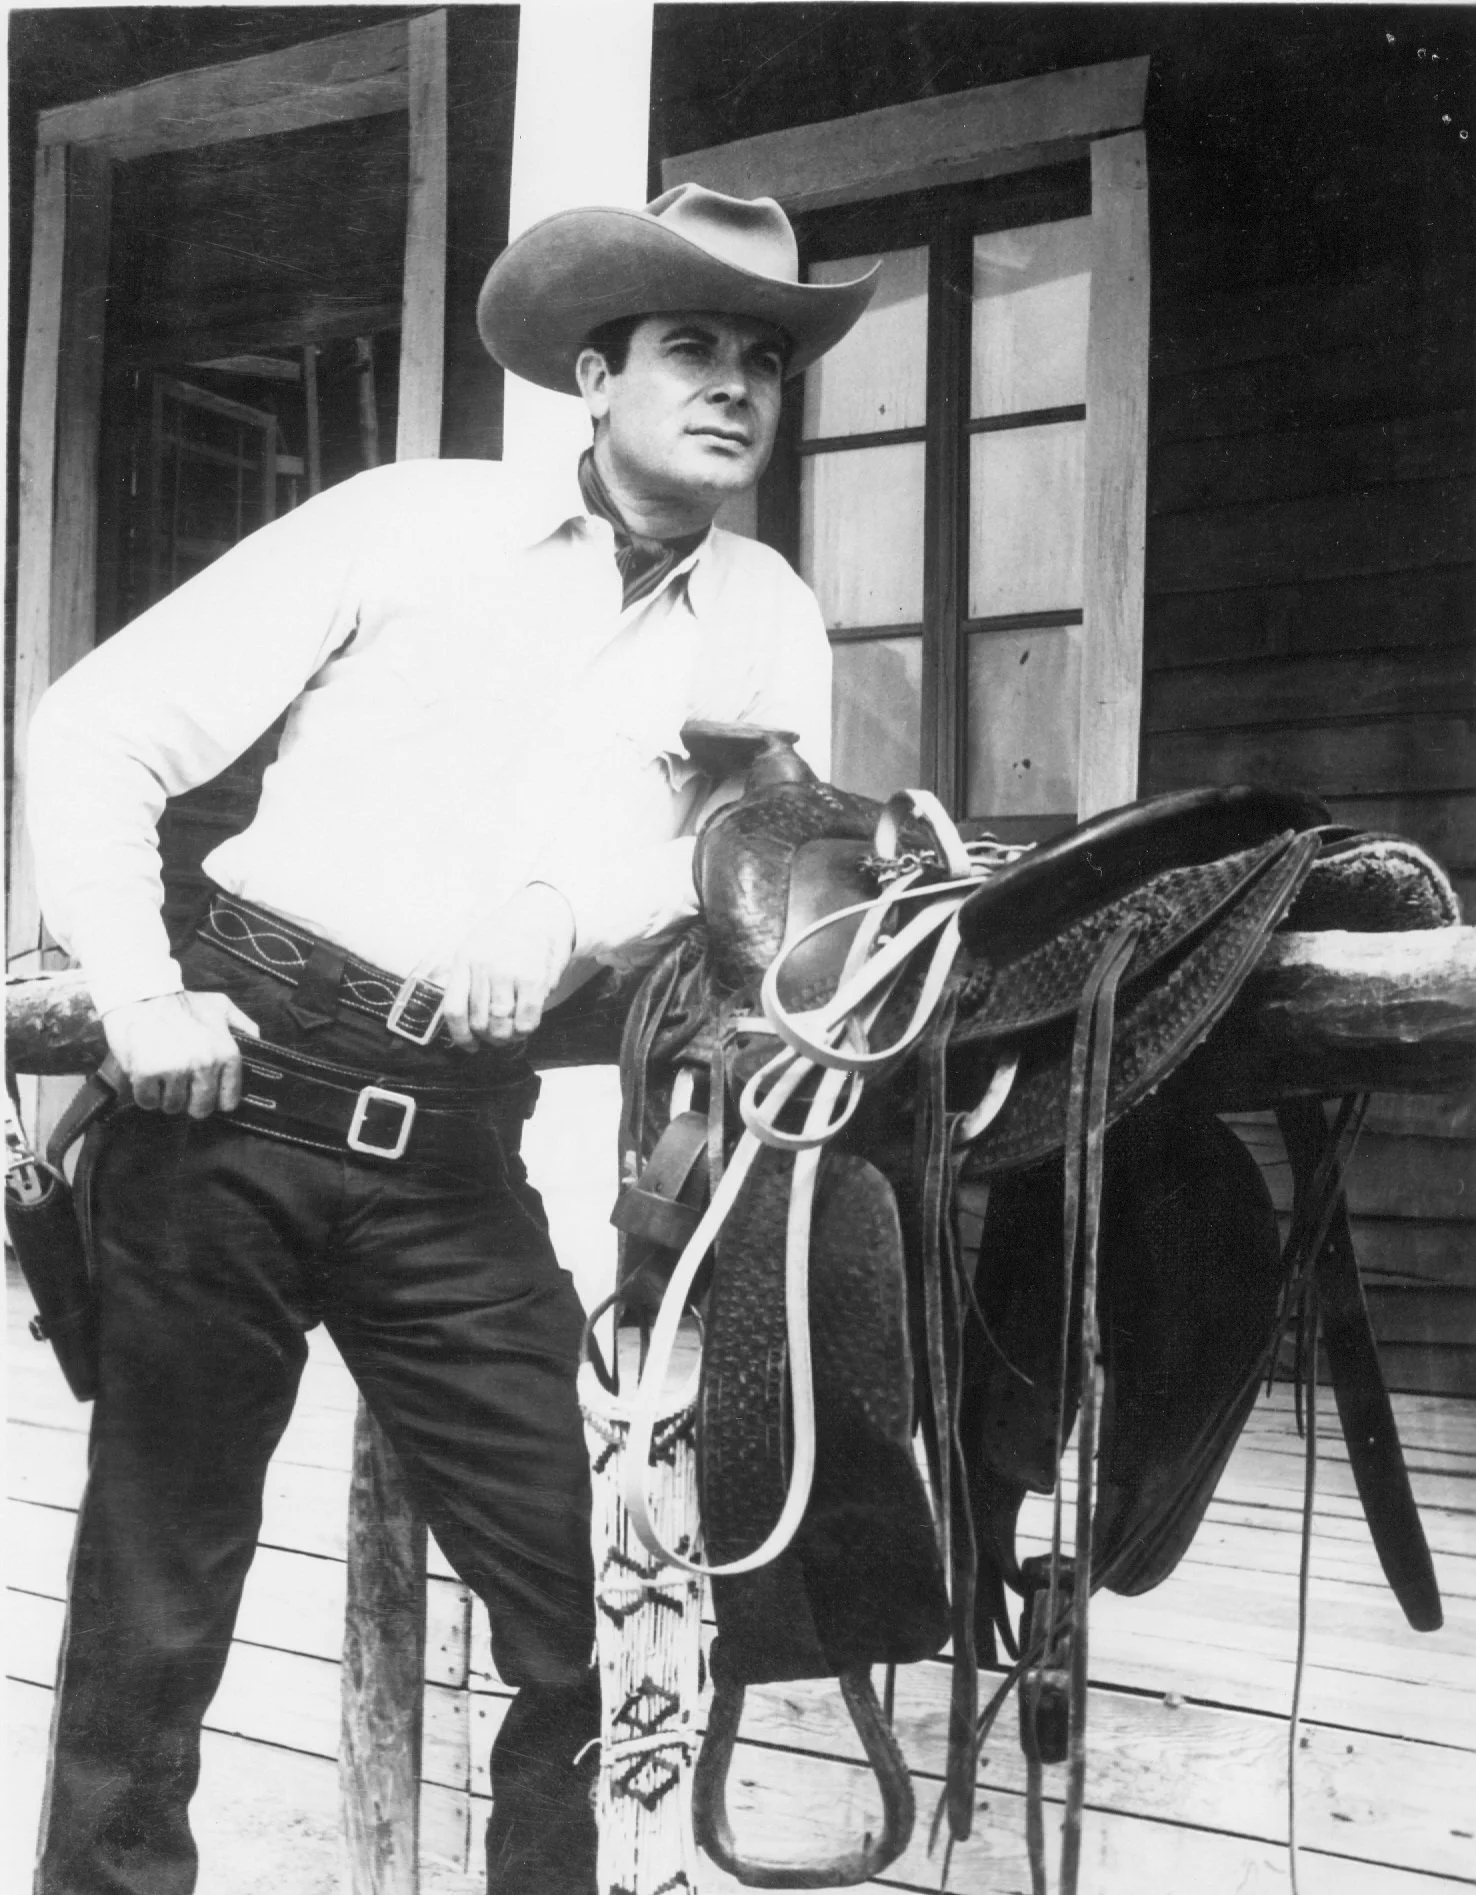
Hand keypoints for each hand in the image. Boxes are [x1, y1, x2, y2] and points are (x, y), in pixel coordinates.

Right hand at [102, 990, 259, 1117]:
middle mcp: (205, 1064)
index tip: (205, 1094)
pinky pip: (148, 1101)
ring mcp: (176, 1069)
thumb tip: (256, 1041)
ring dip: (165, 1097)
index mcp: (226, 1053)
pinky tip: (145, 1077)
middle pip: (200, 1109)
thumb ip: (241, 1025)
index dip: (215, 1100)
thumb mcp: (220, 1006)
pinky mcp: (148, 1073)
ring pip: (173, 1106)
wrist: (141, 993)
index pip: (228, 1100)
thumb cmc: (181, 1002)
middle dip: (189, 1102)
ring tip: (161, 1075)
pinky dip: (144, 1094)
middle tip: (178, 1086)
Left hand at [435, 885, 575, 1049]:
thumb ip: (468, 978)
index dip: (460, 1036)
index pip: (454, 1010)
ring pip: (500, 1025)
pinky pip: (526, 1020)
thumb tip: (466, 1022)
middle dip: (489, 1038)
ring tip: (513, 1034)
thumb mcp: (476, 946)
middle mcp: (483, 966)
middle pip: (478, 1022)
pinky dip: (525, 1030)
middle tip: (498, 1038)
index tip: (470, 1045)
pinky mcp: (533, 979)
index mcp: (464, 959)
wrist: (542, 911)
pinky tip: (526, 1026)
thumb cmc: (508, 934)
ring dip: (507, 1037)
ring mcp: (507, 973)